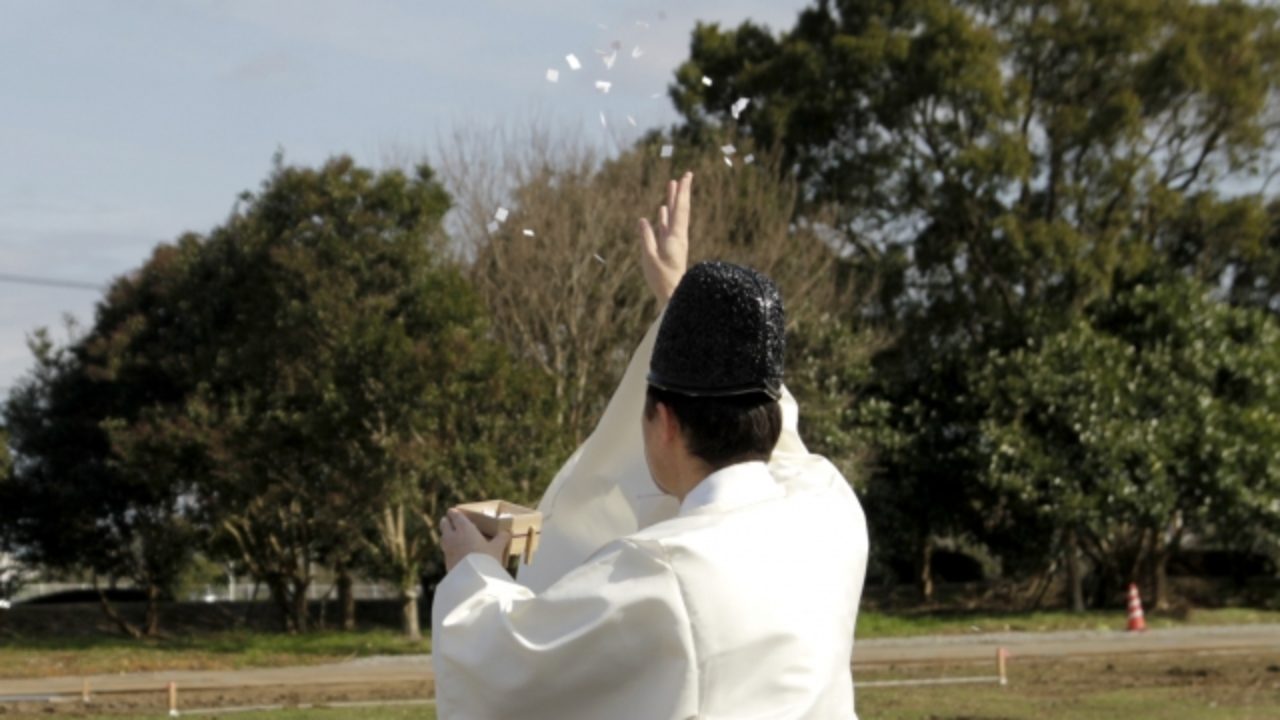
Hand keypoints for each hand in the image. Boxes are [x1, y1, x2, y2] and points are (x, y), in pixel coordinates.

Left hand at [442, 508, 512, 572]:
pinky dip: (450, 549)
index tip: (456, 511)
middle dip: (448, 521)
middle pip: (444, 523)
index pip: (454, 514)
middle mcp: (452, 536)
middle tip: (454, 523)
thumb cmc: (486, 560)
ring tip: (456, 537)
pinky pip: (446, 551)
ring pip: (443, 537)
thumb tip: (507, 532)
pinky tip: (458, 553)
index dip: (454, 512)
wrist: (473, 581)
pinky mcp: (446, 561)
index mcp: (464, 528)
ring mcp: (447, 549)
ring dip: (447, 535)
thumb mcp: (497, 548)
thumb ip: (502, 538)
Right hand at [638, 172, 692, 305]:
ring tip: (672, 187)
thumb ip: (646, 238)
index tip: (686, 176)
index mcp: (675, 237)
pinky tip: (662, 211)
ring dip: (672, 201)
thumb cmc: (661, 279)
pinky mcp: (671, 248)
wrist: (673, 295)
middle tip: (685, 175)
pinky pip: (667, 227)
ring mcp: (675, 242)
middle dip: (681, 192)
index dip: (682, 192)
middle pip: (680, 210)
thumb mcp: (649, 258)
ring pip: (673, 217)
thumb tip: (643, 220)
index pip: (679, 209)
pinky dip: (665, 217)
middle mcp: (678, 237)